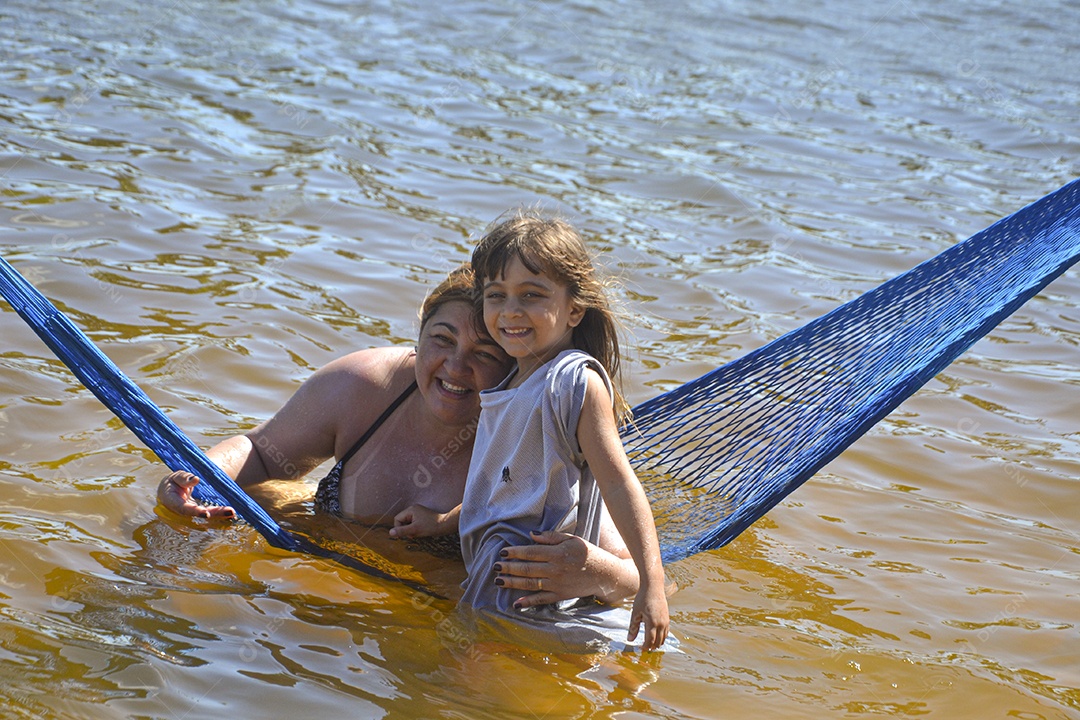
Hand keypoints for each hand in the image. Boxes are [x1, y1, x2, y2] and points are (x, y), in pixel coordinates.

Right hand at [157, 471, 235, 518]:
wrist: (170, 490)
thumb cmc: (172, 482)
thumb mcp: (175, 476)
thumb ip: (184, 478)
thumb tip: (196, 479)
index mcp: (171, 502)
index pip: (183, 508)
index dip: (195, 512)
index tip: (206, 514)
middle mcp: (180, 512)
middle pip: (198, 515)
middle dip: (214, 514)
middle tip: (229, 511)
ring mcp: (190, 514)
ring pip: (205, 515)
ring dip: (219, 514)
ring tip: (232, 511)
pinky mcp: (197, 513)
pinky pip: (209, 513)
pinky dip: (219, 513)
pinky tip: (230, 512)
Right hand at [390, 504, 455, 537]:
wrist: (445, 525)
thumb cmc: (431, 526)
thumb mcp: (415, 530)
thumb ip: (402, 531)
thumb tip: (390, 533)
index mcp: (411, 510)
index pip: (397, 519)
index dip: (399, 528)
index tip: (406, 534)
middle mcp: (414, 509)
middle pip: (402, 521)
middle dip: (406, 529)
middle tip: (413, 534)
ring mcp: (418, 512)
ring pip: (408, 523)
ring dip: (411, 530)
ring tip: (418, 533)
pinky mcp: (422, 517)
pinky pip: (413, 523)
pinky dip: (415, 529)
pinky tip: (421, 532)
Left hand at [497, 530, 637, 607]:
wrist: (605, 574)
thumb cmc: (588, 553)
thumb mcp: (571, 539)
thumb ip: (550, 537)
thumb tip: (531, 535)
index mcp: (558, 553)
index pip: (531, 552)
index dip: (515, 552)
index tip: (502, 552)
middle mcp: (555, 569)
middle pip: (527, 568)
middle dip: (509, 568)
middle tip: (494, 567)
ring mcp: (557, 584)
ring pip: (530, 584)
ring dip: (513, 583)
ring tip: (498, 581)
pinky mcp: (560, 595)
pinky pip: (541, 600)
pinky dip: (528, 602)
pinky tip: (516, 603)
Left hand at [627, 581, 669, 651]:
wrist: (653, 587)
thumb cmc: (643, 599)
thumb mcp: (635, 613)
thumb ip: (633, 628)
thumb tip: (629, 640)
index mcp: (652, 623)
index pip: (649, 641)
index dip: (644, 647)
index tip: (639, 649)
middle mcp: (661, 624)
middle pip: (657, 642)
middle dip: (651, 647)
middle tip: (643, 648)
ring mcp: (666, 621)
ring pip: (663, 638)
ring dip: (657, 643)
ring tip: (649, 644)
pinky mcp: (668, 618)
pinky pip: (666, 632)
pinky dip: (662, 637)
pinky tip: (656, 637)